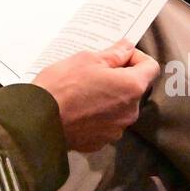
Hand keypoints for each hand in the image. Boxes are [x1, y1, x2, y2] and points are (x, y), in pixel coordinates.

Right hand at [32, 40, 158, 152]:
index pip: (151, 67)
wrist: (38, 121)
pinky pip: (106, 123)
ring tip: (83, 91)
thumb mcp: (87, 59)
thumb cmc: (63, 85)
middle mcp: (130, 112)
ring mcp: (116, 130)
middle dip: (120, 78)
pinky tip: (78, 109)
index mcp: (131, 87)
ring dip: (109, 97)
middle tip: (95, 71)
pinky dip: (98, 114)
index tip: (118, 54)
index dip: (136, 57)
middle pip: (134, 88)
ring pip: (120, 107)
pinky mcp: (101, 142)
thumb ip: (114, 54)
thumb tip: (127, 48)